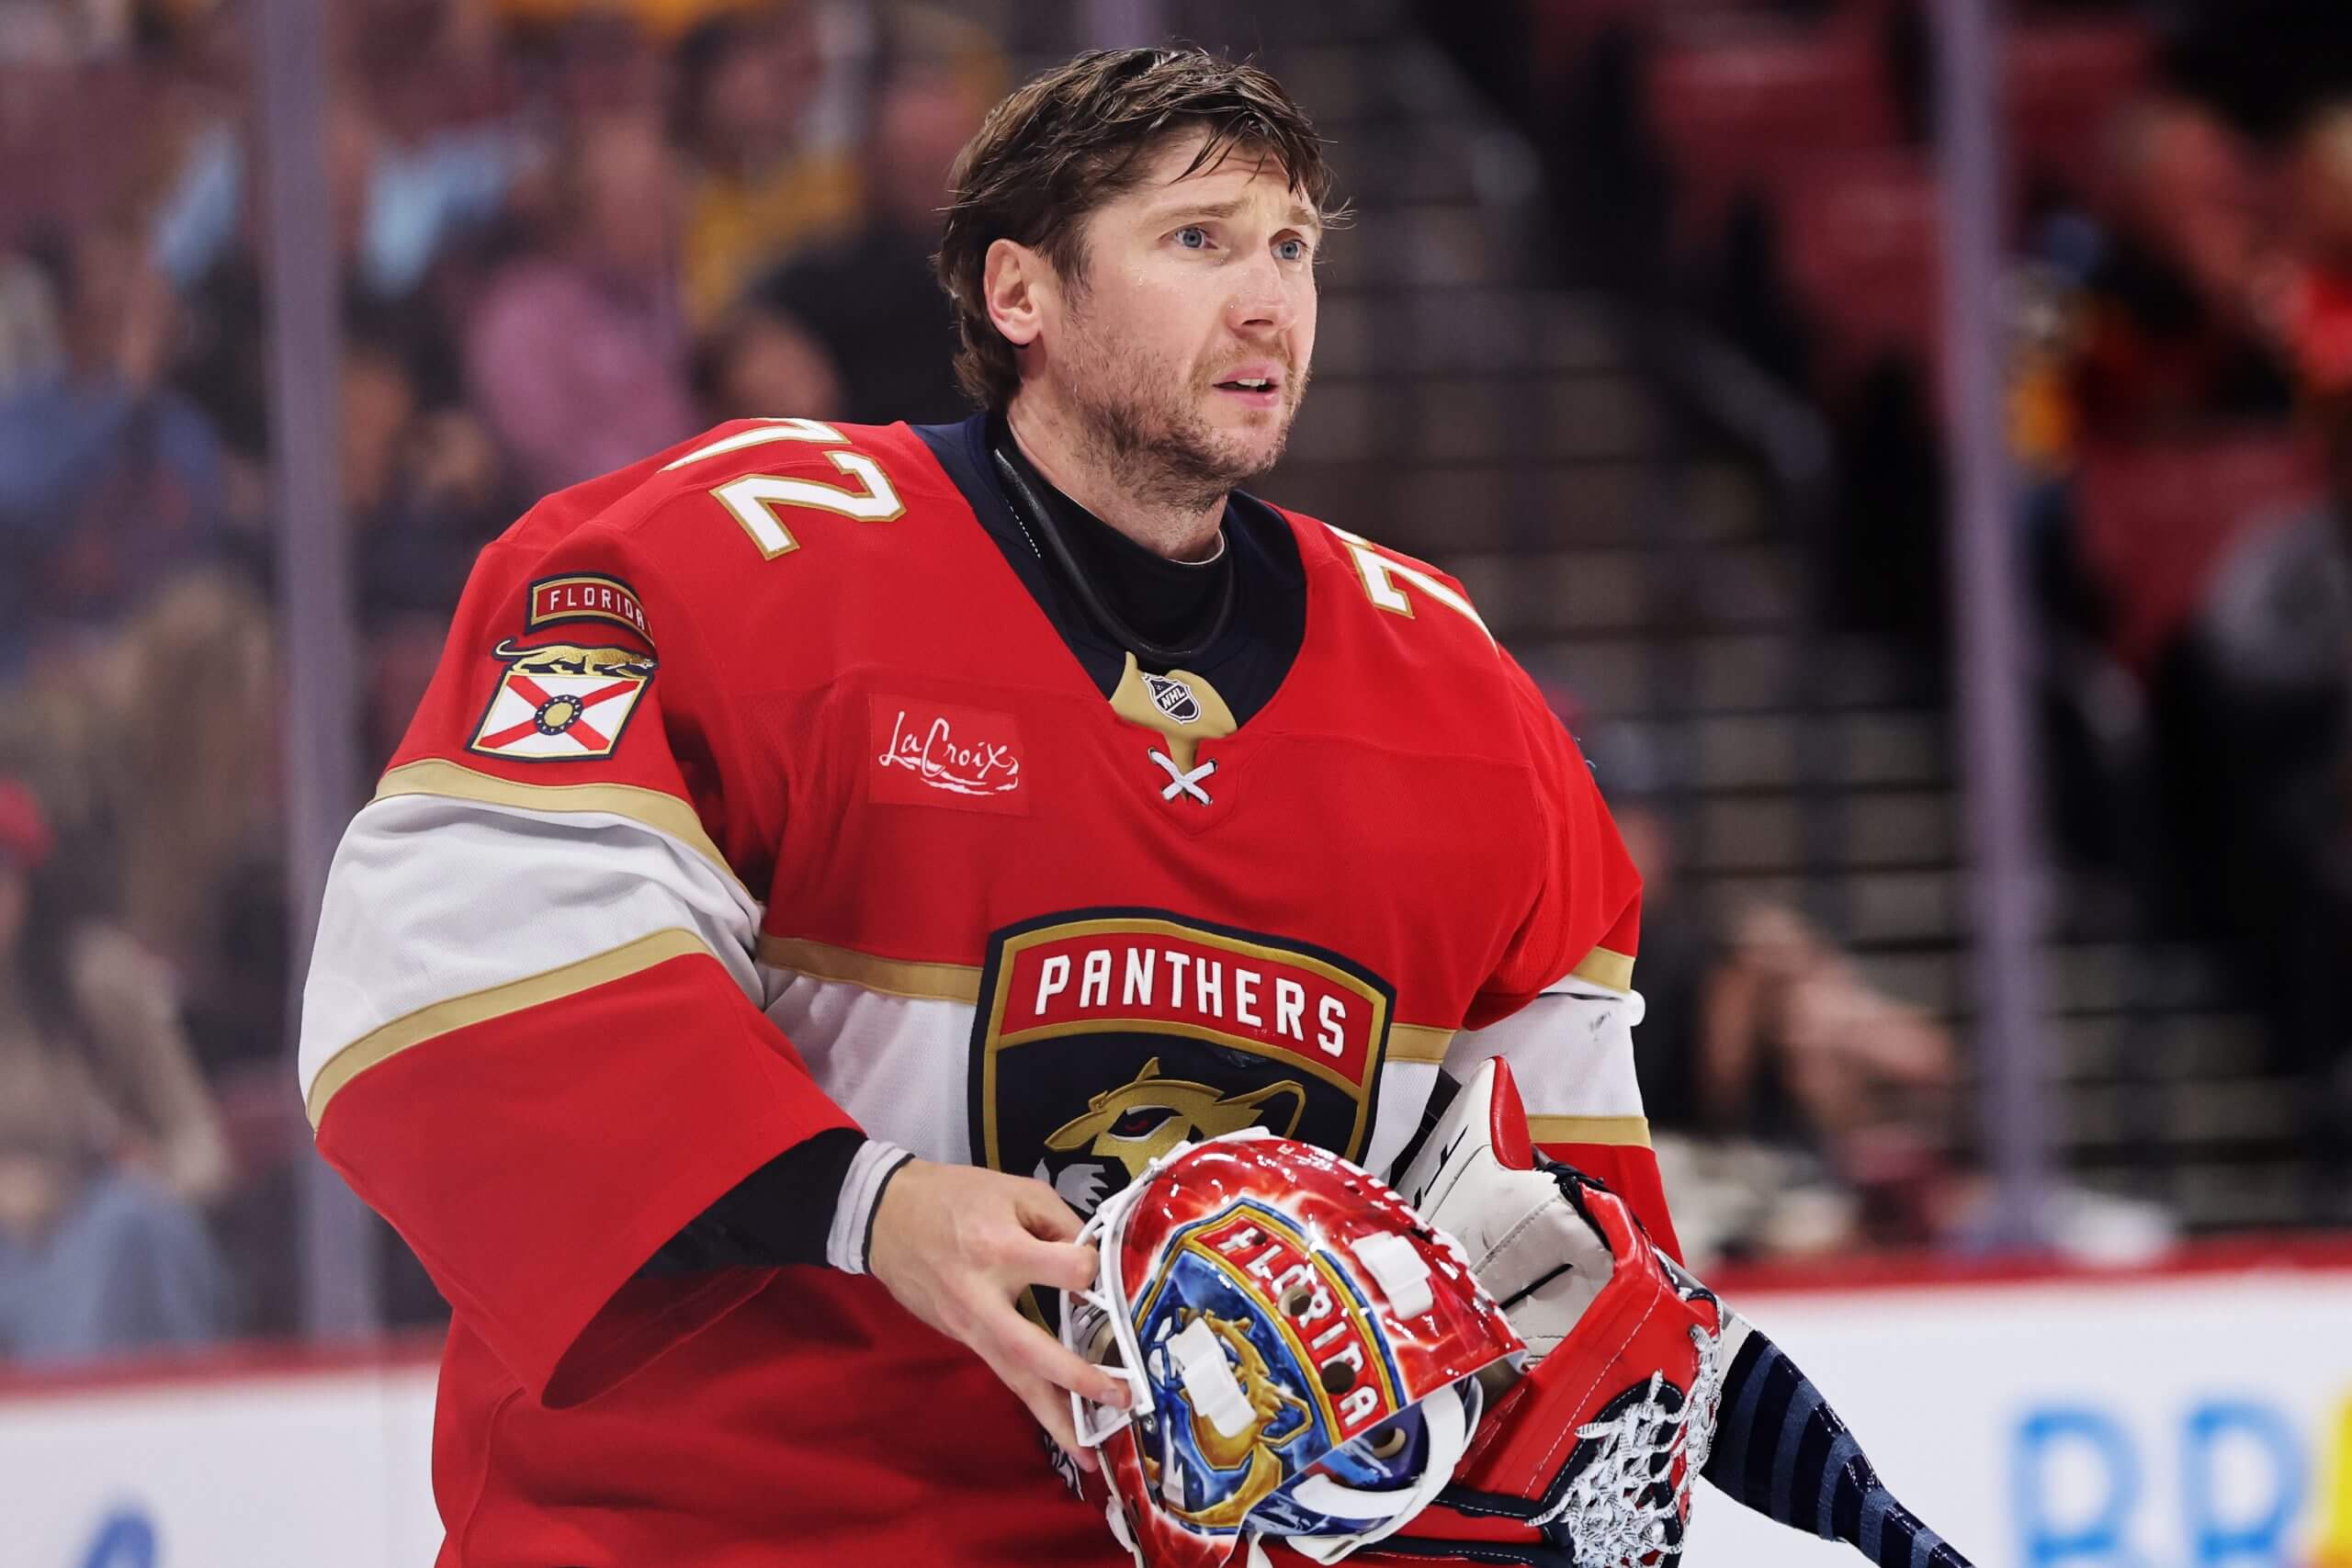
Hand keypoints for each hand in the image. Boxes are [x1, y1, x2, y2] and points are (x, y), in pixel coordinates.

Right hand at [866, 1158, 1129, 1467]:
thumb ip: (1058, 1222)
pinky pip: (1001, 1370)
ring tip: (1088, 1454)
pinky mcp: (961, 1337)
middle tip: (1120, 1399)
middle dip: (1078, 1379)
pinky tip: (1056, 1422)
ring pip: (1014, 1378)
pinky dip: (1031, 1398)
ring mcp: (968, 1324)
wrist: (887, 1216)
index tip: (1095, 1261)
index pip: (1068, 1271)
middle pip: (1033, 1349)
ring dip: (1053, 1418)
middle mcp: (983, 1296)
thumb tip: (1093, 1259)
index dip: (1090, 1266)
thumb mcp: (1014, 1190)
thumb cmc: (956, 1196)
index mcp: (999, 1248)